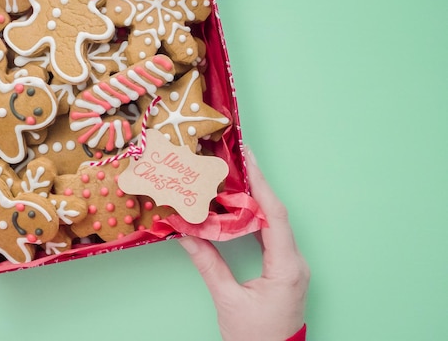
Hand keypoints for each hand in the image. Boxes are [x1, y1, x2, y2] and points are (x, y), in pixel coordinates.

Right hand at [179, 148, 309, 340]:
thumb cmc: (255, 339)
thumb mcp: (228, 300)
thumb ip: (208, 264)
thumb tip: (187, 235)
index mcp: (286, 267)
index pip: (275, 216)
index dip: (261, 185)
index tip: (249, 159)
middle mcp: (295, 262)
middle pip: (277, 214)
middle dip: (257, 185)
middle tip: (237, 160)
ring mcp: (292, 266)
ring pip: (276, 223)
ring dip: (256, 200)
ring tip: (236, 177)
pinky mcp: (284, 270)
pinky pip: (272, 236)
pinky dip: (256, 220)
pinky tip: (240, 210)